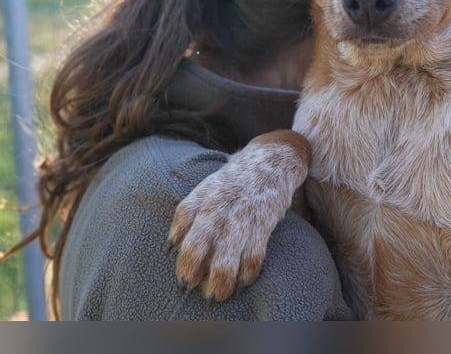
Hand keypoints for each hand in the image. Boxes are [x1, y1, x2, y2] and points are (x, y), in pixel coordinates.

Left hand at [168, 130, 309, 300]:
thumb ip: (190, 213)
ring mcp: (244, 212)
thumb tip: (171, 245)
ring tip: (218, 295)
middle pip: (202, 237)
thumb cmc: (234, 182)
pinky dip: (250, 268)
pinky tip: (244, 282)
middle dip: (194, 264)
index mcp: (205, 193)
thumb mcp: (209, 188)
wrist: (273, 161)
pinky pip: (255, 249)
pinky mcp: (265, 219)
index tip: (173, 259)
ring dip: (222, 275)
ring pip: (229, 249)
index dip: (177, 240)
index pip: (185, 215)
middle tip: (188, 285)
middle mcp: (222, 203)